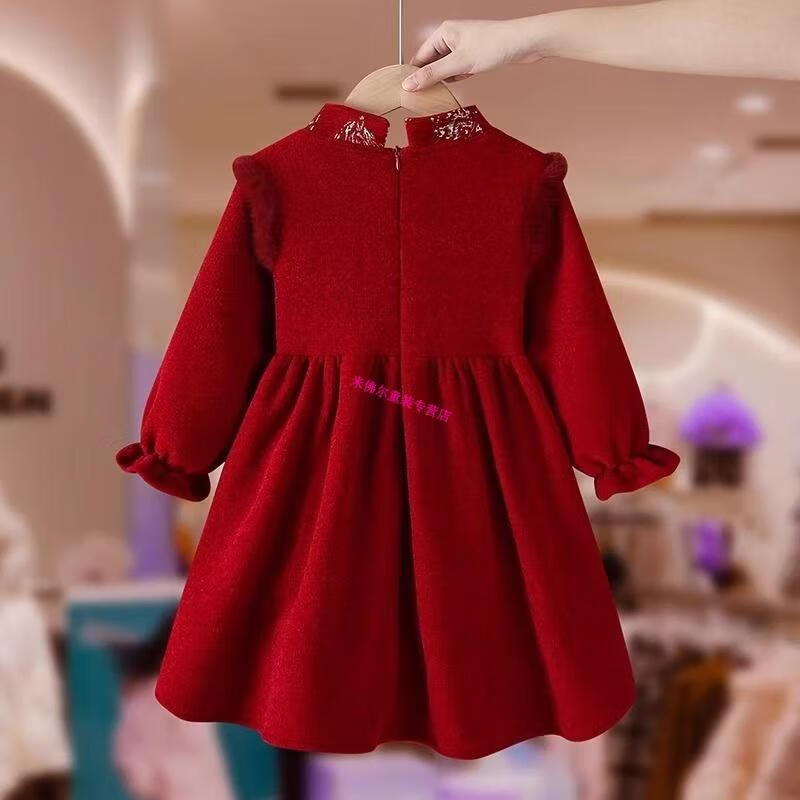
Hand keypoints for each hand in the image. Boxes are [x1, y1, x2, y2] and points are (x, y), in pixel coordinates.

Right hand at [401, 18, 546, 91]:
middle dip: (433, 78)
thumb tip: (409, 84)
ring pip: (446, 68)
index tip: (409, 92)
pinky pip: (459, 69)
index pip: (420, 56)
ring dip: (448, 78)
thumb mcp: (458, 63)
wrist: (523, 43)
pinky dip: (460, 76)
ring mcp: (463, 46)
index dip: (415, 75)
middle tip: (431, 94)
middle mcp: (451, 37)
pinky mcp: (474, 54)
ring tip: (457, 80)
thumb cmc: (494, 45)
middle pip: (432, 63)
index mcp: (443, 32)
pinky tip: (468, 76)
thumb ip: (432, 75)